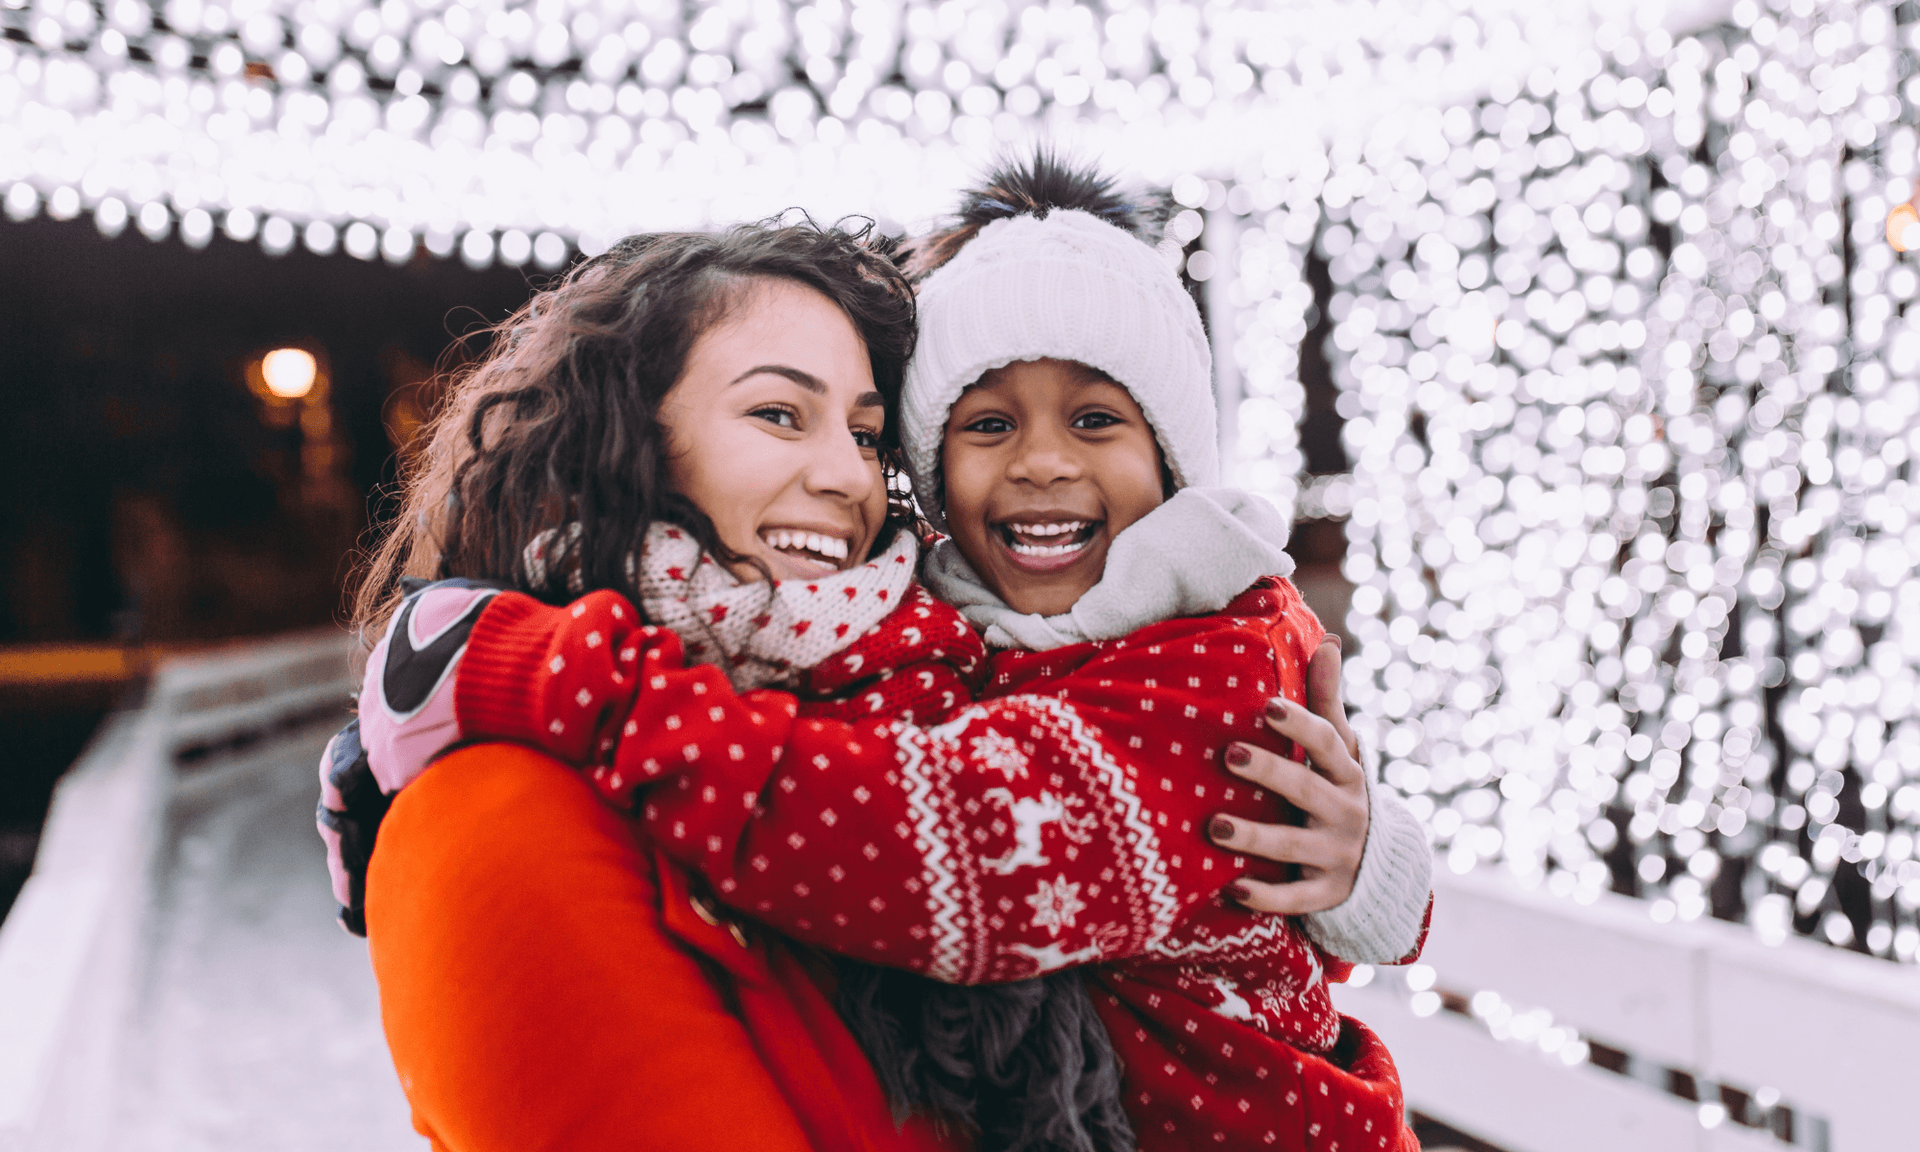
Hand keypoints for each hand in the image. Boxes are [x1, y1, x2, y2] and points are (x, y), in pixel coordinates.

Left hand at [1207, 637, 1369, 913]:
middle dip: (1270, 772)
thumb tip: (1328, 640)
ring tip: (1214, 827)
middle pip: (1306, 790)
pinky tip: (1232, 888)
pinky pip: (1294, 899)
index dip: (1301, 724)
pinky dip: (1265, 896)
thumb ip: (1329, 701)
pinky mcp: (1325, 895)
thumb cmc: (1341, 792)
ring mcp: (1336, 857)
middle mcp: (1345, 813)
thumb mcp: (1343, 752)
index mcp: (1347, 774)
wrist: (1382, 870)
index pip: (1329, 744)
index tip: (1268, 706)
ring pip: (1292, 847)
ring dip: (1254, 838)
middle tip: (1229, 754)